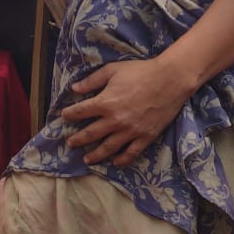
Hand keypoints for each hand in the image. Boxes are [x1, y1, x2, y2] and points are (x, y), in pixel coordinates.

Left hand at [59, 58, 189, 166]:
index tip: (64, 116)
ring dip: (96, 154)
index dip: (70, 114)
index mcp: (106, 102)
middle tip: (70, 144)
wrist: (170, 80)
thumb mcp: (112, 70)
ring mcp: (131, 131)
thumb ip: (92, 81)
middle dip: (78, 139)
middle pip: (91, 134)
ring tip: (86, 159)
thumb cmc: (140, 72)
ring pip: (109, 148)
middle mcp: (115, 120)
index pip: (81, 112)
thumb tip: (74, 89)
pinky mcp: (145, 137)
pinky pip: (131, 153)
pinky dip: (122, 159)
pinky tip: (115, 162)